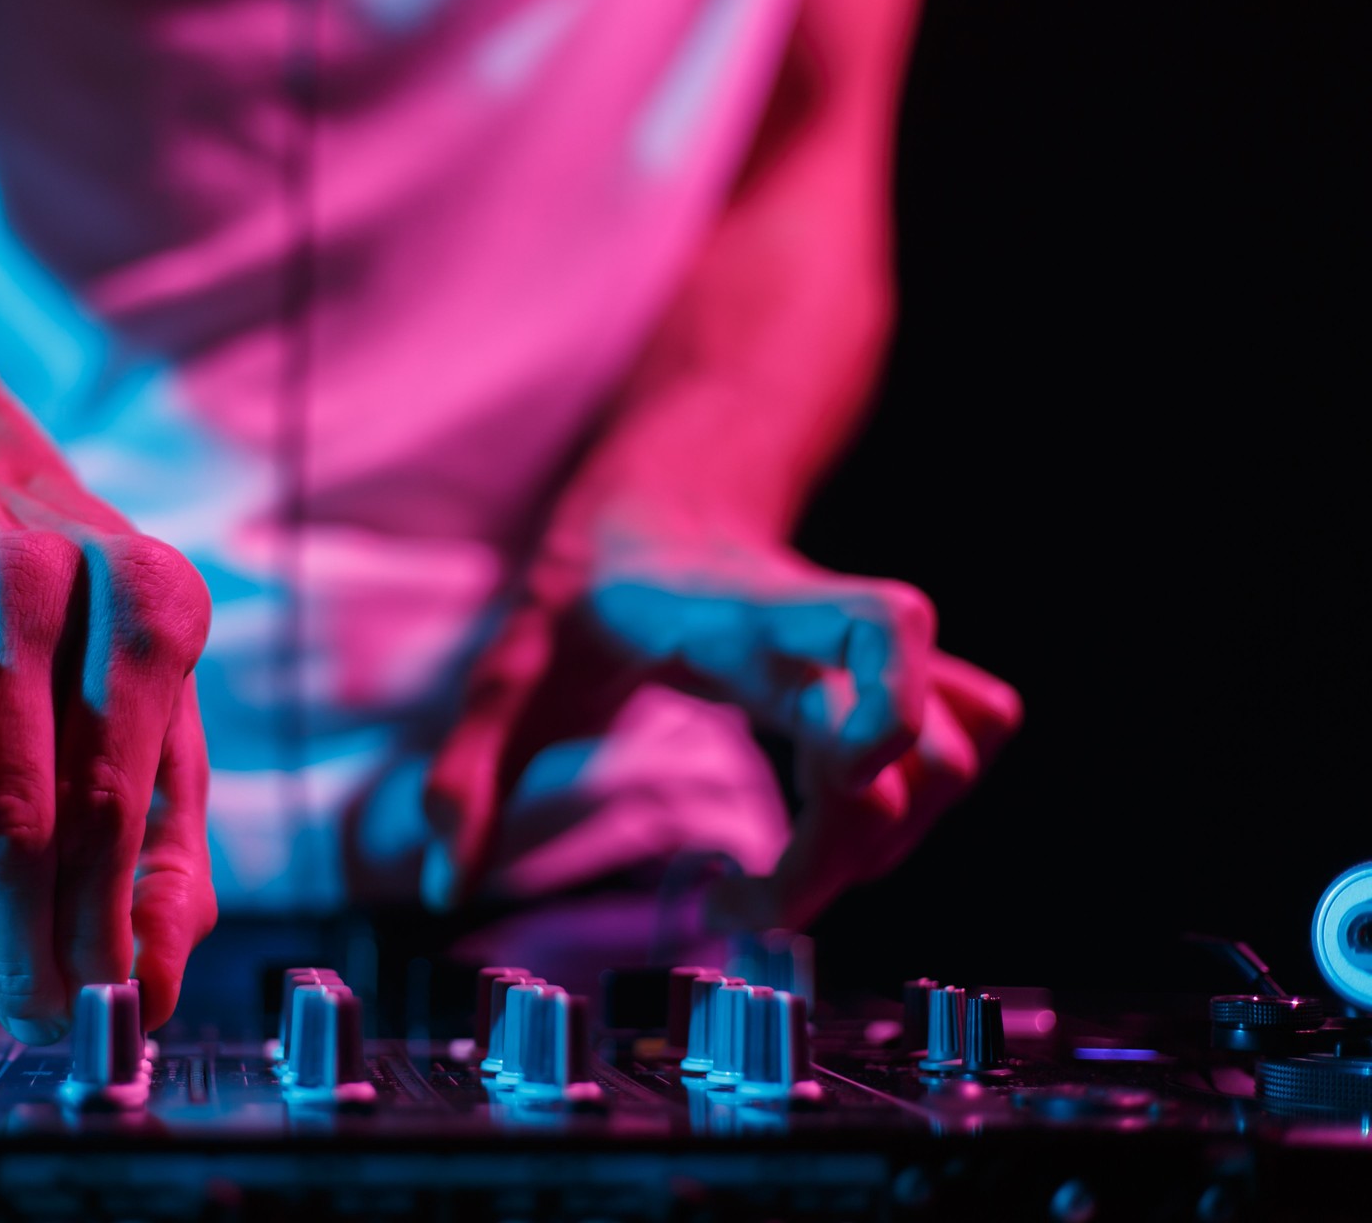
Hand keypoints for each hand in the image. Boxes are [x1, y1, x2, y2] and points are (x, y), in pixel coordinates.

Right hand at [0, 465, 214, 1035]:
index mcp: (148, 599)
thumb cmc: (88, 651)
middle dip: (15, 932)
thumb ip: (167, 861)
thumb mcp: (163, 731)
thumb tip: (145, 993)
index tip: (88, 1006)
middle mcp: (35, 571)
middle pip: (15, 798)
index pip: (112, 801)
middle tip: (22, 1004)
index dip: (95, 927)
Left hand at [422, 535, 1020, 927]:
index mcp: (751, 618)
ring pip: (960, 753)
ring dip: (887, 838)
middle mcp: (832, 640)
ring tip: (785, 870)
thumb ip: (469, 769)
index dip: (888, 714)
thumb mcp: (507, 670)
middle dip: (852, 850)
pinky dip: (915, 808)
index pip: (882, 627)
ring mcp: (873, 665)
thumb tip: (444, 884)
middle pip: (930, 745)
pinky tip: (828, 828)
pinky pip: (962, 748)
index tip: (802, 810)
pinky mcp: (891, 690)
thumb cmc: (586, 591)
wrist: (655, 507)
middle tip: (743, 899)